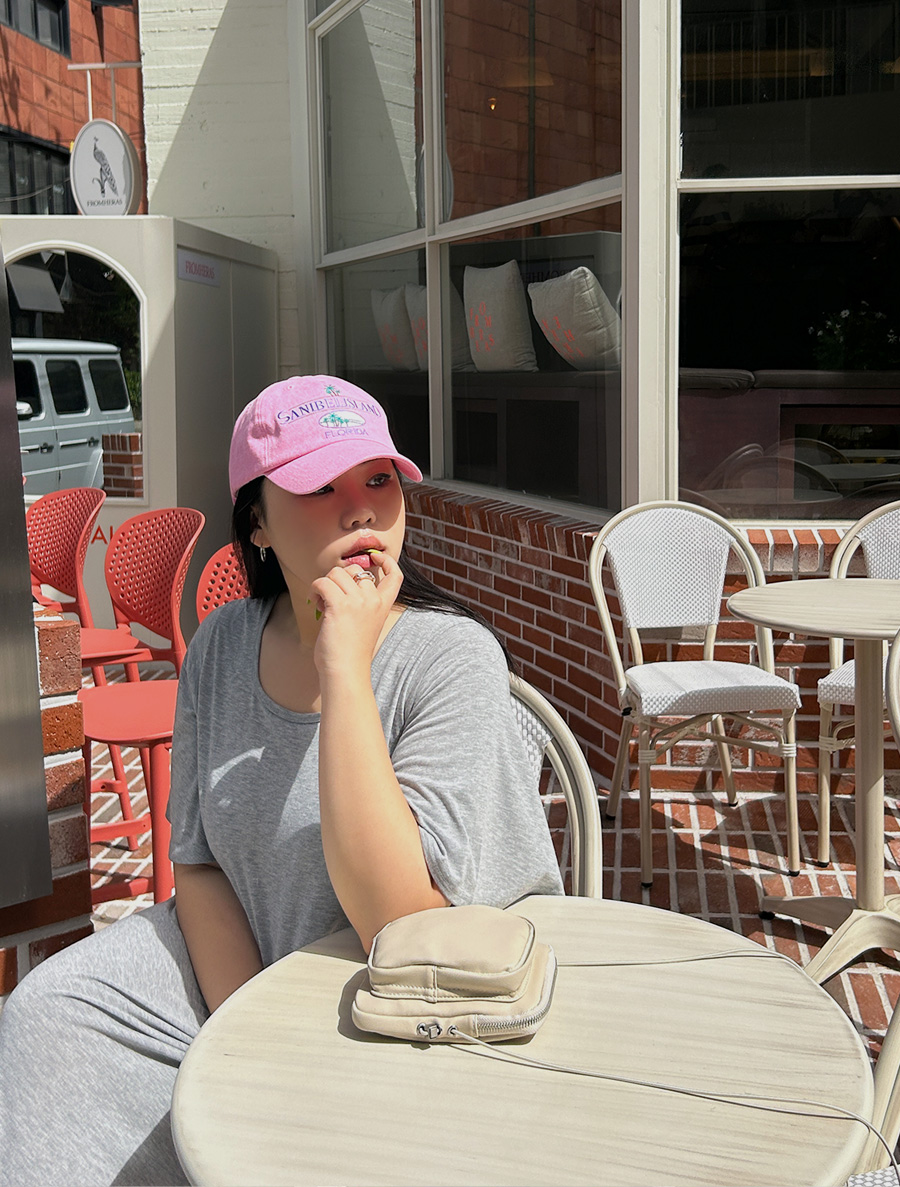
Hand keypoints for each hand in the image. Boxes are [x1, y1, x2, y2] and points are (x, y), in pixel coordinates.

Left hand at [309, 550, 402, 679]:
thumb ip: (359, 602)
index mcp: (383, 606)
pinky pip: (322, 583)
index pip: (395, 575)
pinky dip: (315, 590)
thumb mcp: (364, 623)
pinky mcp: (340, 605)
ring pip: (335, 573)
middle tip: (331, 598)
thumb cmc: (350, 653)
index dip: (386, 561)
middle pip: (354, 569)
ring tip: (322, 603)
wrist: (346, 672)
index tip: (375, 558)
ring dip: (324, 585)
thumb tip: (338, 580)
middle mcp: (373, 600)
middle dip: (339, 579)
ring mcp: (358, 601)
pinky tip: (316, 604)